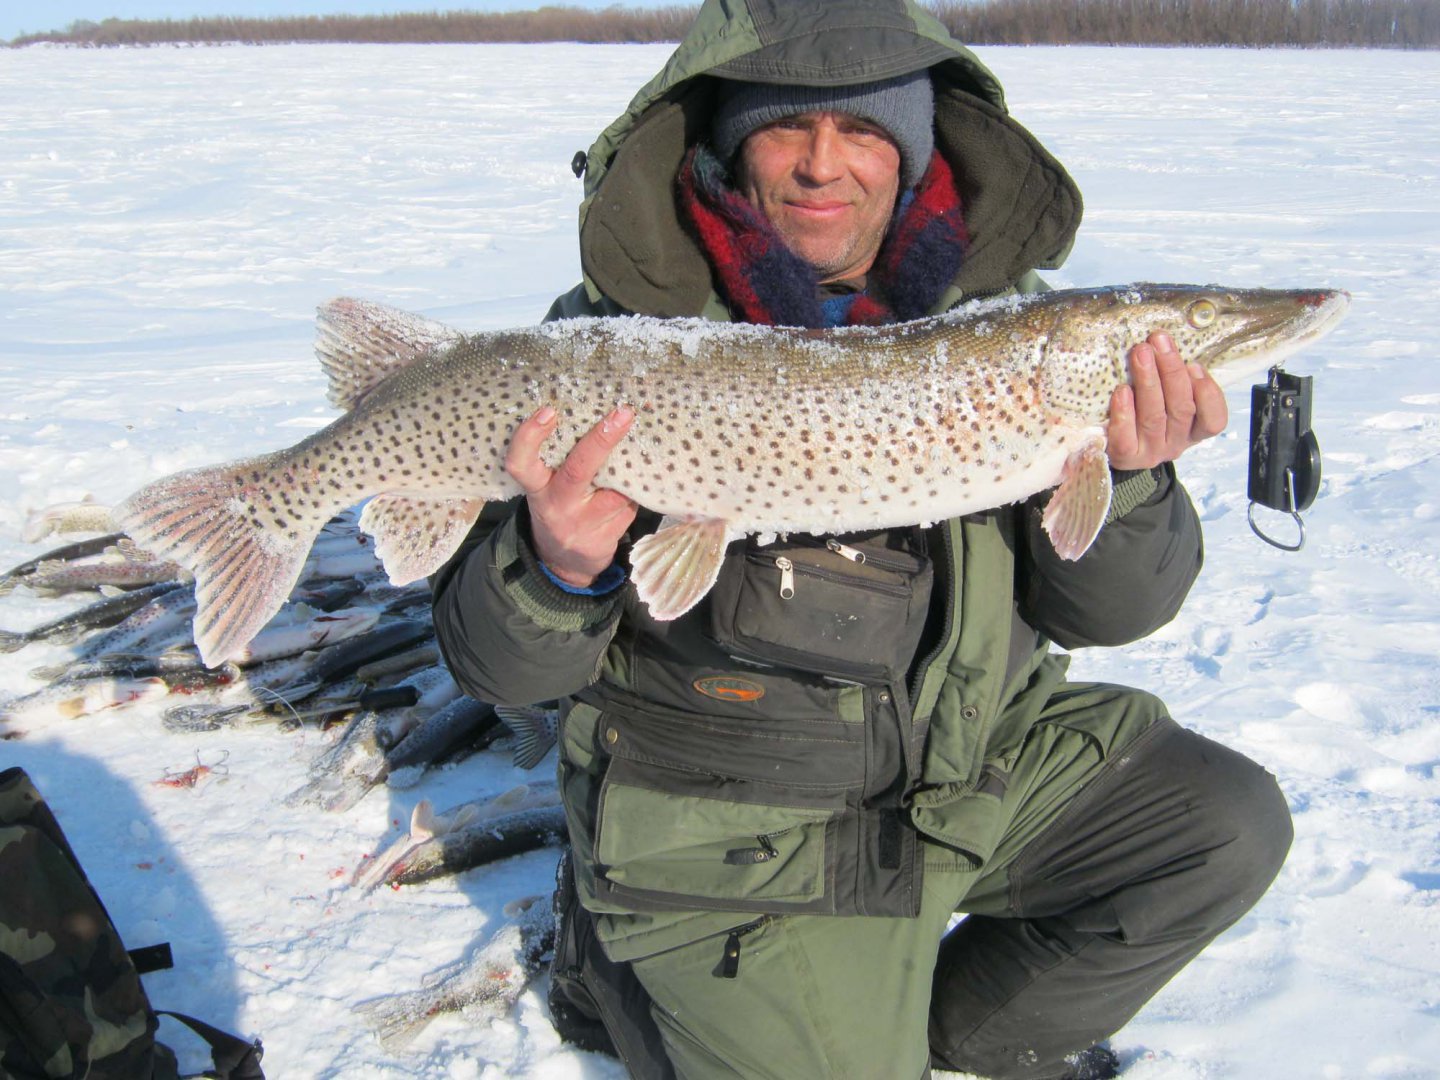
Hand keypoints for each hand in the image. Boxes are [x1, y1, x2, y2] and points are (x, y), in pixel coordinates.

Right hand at [506, 404, 638, 587]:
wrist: (564, 563)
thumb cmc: (559, 507)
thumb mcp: (547, 487)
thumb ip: (563, 461)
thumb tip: (601, 417)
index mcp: (537, 489)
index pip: (521, 462)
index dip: (530, 436)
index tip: (548, 411)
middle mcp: (556, 506)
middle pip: (578, 470)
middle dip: (602, 439)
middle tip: (623, 413)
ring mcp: (581, 526)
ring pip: (616, 492)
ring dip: (629, 477)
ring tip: (634, 464)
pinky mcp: (604, 540)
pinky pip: (629, 508)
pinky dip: (634, 495)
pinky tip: (633, 491)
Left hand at [1106, 331, 1228, 469]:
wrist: (1115, 447)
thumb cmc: (1144, 411)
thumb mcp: (1168, 397)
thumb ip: (1175, 379)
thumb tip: (1168, 344)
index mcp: (1194, 430)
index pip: (1214, 420)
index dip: (1207, 394)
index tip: (1194, 365)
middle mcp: (1176, 443)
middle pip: (1181, 409)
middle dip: (1171, 371)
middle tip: (1159, 341)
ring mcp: (1151, 452)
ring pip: (1154, 417)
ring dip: (1148, 381)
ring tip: (1141, 353)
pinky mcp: (1125, 458)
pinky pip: (1126, 438)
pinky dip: (1124, 413)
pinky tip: (1121, 391)